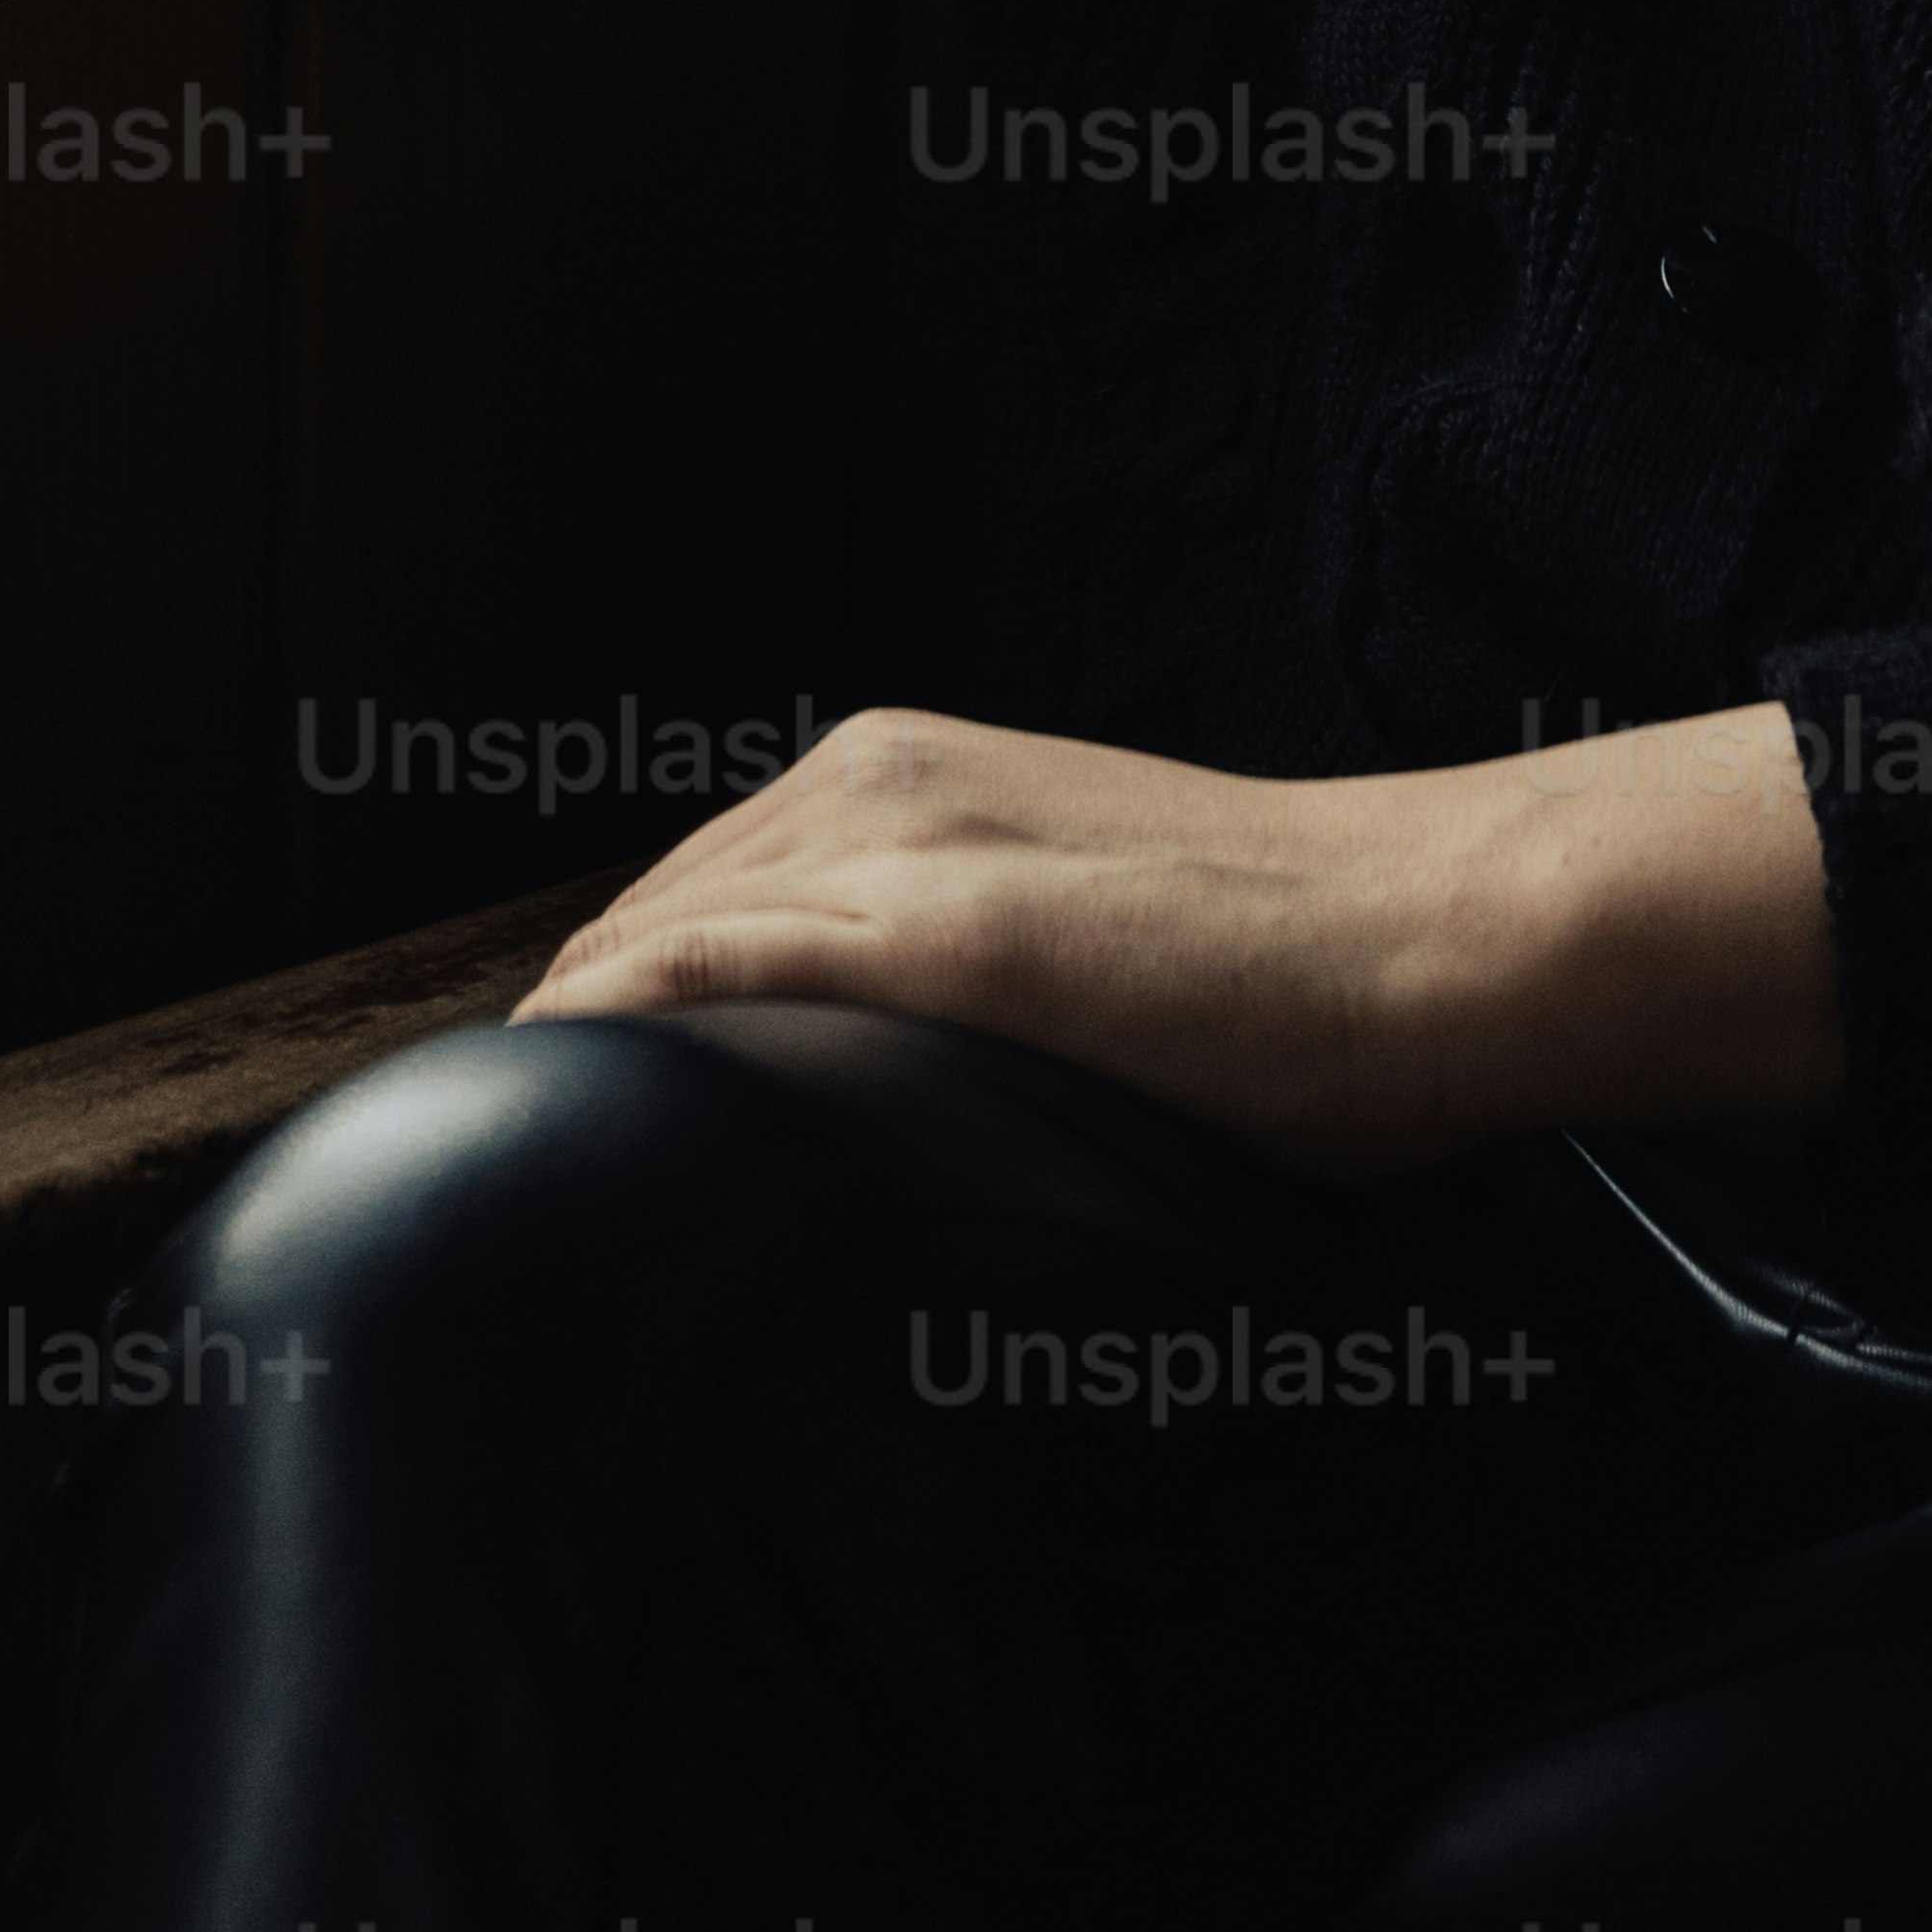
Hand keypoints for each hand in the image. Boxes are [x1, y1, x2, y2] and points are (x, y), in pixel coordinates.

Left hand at [516, 695, 1844, 1174]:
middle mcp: (883, 779)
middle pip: (648, 910)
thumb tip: (896, 1094)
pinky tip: (555, 1090)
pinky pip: (713, 967)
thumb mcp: (1092, 929)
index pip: (698, 891)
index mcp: (917, 769)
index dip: (617, 999)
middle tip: (501, 1162)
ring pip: (655, 933)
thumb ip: (973, 975)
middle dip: (567, 1025)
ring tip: (499, 1160)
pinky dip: (616, 1024)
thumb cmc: (1302, 970)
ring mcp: (909, 844)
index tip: (560, 1106)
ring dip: (569, 1036)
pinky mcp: (946, 933)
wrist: (1432, 935)